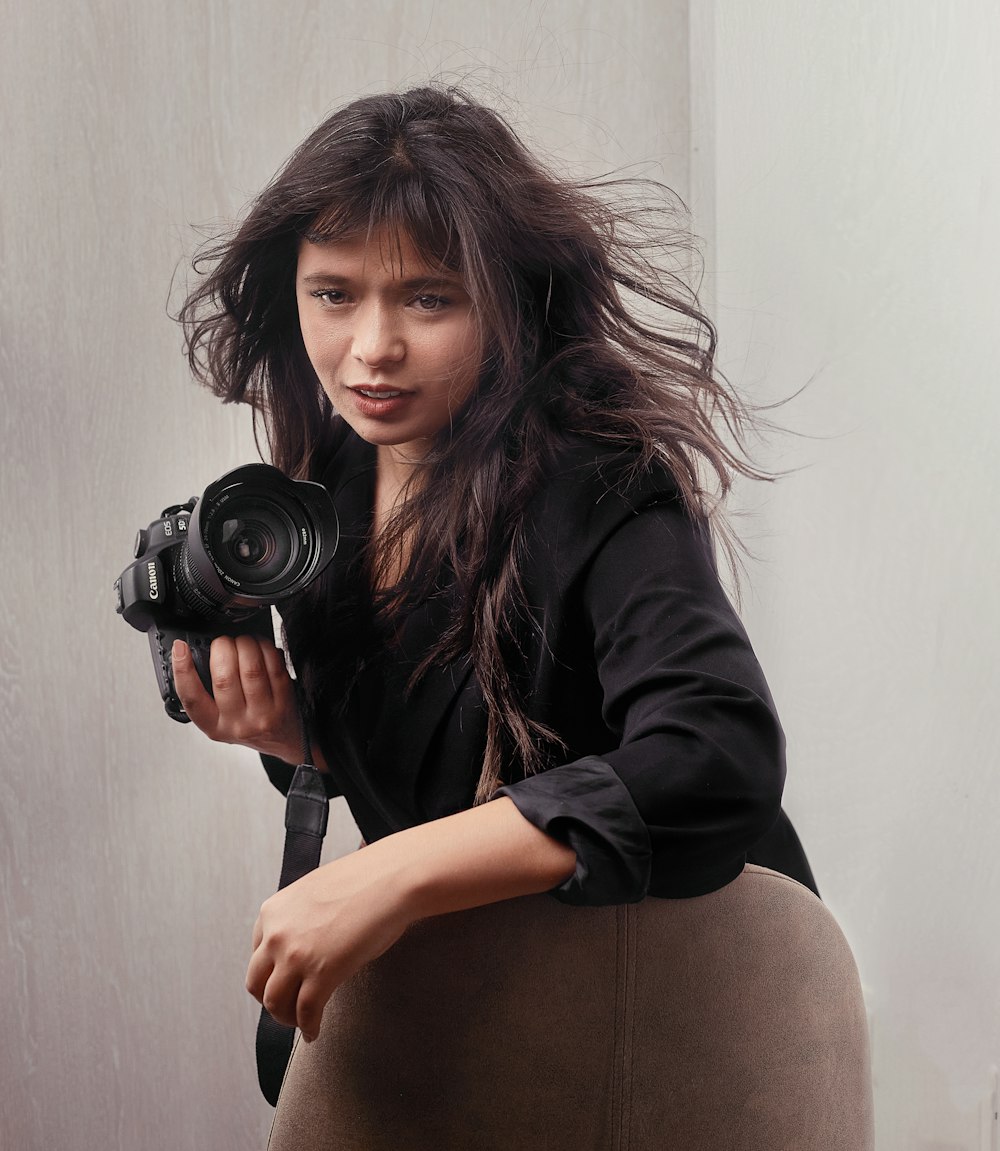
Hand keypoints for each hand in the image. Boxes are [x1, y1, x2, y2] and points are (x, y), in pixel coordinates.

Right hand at [172, 635, 302, 762]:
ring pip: (251, 670)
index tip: (180, 647)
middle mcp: (236, 723)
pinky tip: (262, 646)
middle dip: (222, 648)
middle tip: (223, 641)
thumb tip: (201, 652)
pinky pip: (274, 668)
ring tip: (243, 641)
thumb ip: (208, 692)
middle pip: (224, 678)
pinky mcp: (283, 703)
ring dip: (246, 645)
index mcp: (213, 725)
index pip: (191, 698)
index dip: (182, 670)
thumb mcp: (221, 718)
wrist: (284, 740)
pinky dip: (266, 650)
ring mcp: (262, 715)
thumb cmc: (251, 724)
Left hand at [246, 845, 412, 1041]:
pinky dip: (308, 1027)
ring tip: (302, 1022)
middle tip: (288, 1007)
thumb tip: (308, 943)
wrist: (392, 878)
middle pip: (257, 983)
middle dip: (271, 999)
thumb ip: (301, 919)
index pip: (256, 955)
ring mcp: (296, 956)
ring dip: (287, 1018)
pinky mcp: (321, 975)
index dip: (270, 974)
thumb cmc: (366, 881)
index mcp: (273, 911)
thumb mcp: (316, 893)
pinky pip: (305, 1013)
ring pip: (274, 1003)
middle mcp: (276, 934)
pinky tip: (314, 1031)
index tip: (282, 983)